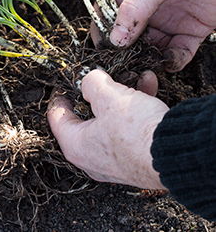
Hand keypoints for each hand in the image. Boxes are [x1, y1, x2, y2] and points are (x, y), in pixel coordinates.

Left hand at [47, 69, 168, 188]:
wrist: (178, 155)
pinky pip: (129, 125)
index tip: (65, 81)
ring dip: (121, 93)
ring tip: (132, 75)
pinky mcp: (135, 155)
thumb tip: (89, 79)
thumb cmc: (138, 133)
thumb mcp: (108, 97)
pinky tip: (148, 84)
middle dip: (98, 90)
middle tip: (102, 75)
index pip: (56, 116)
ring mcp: (114, 158)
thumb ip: (92, 83)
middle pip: (86, 114)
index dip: (60, 93)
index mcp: (75, 145)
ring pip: (111, 117)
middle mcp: (91, 156)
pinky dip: (136, 105)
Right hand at [110, 0, 215, 70]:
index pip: (109, 10)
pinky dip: (174, 60)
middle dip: (126, 49)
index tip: (100, 46)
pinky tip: (169, 62)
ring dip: (148, 58)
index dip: (102, 27)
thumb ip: (135, 8)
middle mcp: (150, 5)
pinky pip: (180, 50)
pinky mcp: (195, 27)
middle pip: (129, 33)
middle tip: (123, 64)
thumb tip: (115, 38)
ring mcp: (171, 17)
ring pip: (153, 45)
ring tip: (146, 65)